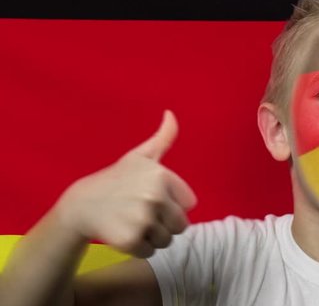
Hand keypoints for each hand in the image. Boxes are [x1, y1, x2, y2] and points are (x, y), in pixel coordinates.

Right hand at [53, 110, 196, 257]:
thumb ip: (163, 138)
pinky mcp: (130, 240)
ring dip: (152, 237)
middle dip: (164, 224)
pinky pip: (150, 252)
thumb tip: (171, 113)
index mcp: (162, 176)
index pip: (189, 205)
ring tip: (132, 222)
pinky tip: (124, 234)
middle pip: (180, 226)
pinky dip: (139, 249)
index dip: (173, 204)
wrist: (81, 206)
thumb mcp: (140, 157)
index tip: (151, 198)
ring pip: (167, 240)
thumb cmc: (116, 180)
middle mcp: (154, 196)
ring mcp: (142, 219)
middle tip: (141, 213)